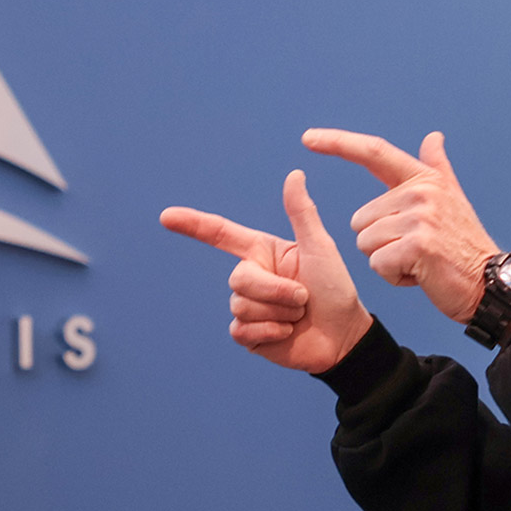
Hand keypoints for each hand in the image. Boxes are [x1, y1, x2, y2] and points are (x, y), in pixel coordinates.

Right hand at [160, 170, 374, 373]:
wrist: (344, 337)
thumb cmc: (336, 290)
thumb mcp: (320, 249)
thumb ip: (302, 213)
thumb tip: (295, 173)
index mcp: (262, 252)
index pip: (221, 235)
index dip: (193, 225)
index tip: (166, 216)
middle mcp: (251, 277)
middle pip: (239, 278)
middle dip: (275, 290)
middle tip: (304, 297)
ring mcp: (247, 307)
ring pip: (241, 305)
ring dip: (278, 312)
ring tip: (299, 314)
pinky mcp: (247, 335)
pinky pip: (242, 330)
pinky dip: (270, 332)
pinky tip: (287, 333)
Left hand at [302, 128, 498, 323]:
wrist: (489, 284)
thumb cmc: (463, 246)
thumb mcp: (452, 199)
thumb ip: (437, 167)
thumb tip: (432, 137)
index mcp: (424, 179)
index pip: (374, 152)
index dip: (338, 143)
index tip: (308, 138)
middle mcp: (422, 193)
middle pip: (362, 219)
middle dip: (381, 243)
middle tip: (418, 250)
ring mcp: (420, 218)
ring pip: (366, 244)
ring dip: (387, 261)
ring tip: (421, 262)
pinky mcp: (417, 246)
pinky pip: (378, 263)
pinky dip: (394, 276)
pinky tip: (421, 275)